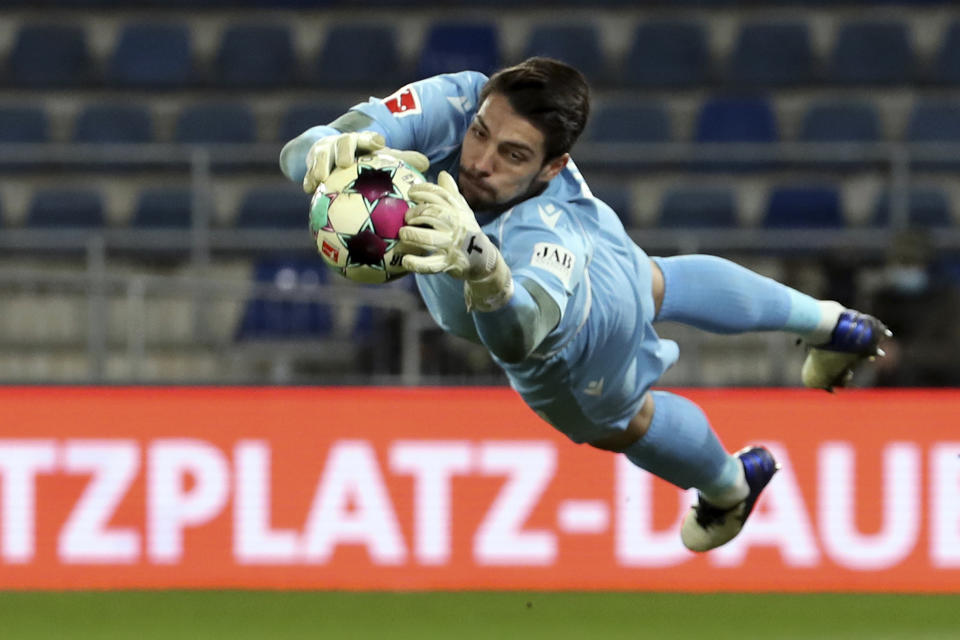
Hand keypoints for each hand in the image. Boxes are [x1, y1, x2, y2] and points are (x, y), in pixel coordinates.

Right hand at [302, 131, 428, 192]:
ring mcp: (325, 152)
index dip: (371, 139)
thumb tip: (426, 163)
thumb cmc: (364, 159)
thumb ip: (402, 160)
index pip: (368, 138)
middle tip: (345, 162)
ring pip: (321, 155)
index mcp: (362, 142)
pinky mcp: (311, 164)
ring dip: (320, 165)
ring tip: (320, 178)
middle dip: (343, 149)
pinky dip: (308, 179)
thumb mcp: (381, 159)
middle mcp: (342, 144)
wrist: (334, 155)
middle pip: (342, 143)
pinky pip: (308, 172)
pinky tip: (308, 190)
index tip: (377, 144)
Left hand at [399, 171, 493, 278]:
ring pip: (428, 239)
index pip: (439, 196)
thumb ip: (451, 194)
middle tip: (407, 217)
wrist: (483, 258)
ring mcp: (452, 246)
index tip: (411, 193)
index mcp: (457, 211)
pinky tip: (406, 260)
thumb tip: (442, 174)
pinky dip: (416, 263)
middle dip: (415, 214)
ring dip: (412, 235)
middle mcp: (455, 226)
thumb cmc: (467, 231)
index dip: (422, 191)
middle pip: (432, 214)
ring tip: (403, 234)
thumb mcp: (462, 211)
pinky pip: (430, 265)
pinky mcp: (448, 263)